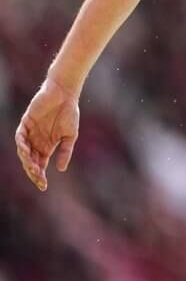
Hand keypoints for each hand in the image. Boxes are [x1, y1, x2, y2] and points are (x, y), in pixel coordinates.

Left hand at [15, 76, 80, 191]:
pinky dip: (21, 145)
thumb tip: (60, 169)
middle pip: (30, 161)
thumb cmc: (69, 113)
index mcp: (46, 146)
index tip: (44, 186)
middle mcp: (36, 142)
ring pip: (23, 152)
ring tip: (33, 167)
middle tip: (38, 178)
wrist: (65, 94)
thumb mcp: (70, 135)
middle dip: (33, 172)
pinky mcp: (25, 123)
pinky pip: (19, 137)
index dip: (40, 176)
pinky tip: (25, 151)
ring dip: (26, 161)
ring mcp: (30, 133)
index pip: (40, 165)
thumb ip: (65, 151)